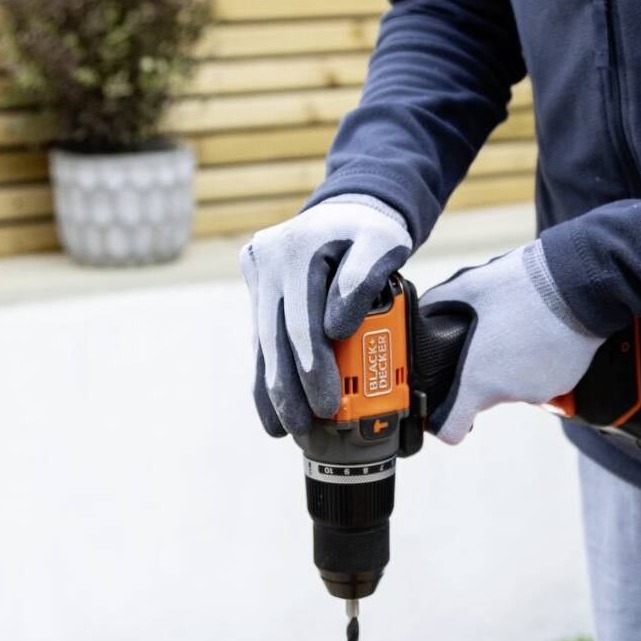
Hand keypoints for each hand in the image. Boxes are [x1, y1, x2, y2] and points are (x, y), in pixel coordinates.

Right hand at [240, 195, 411, 437]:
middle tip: (306, 427)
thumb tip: (336, 329)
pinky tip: (271, 408)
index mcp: (298, 249)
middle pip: (277, 337)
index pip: (303, 321)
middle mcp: (268, 260)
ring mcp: (257, 274)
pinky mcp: (256, 287)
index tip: (330, 403)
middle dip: (290, 389)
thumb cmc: (372, 232)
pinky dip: (267, 373)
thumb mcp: (383, 243)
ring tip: (283, 429)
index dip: (314, 367)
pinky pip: (261, 337)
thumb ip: (364, 279)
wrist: (348, 211)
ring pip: (263, 341)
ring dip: (272, 388)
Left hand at [419, 241, 602, 446]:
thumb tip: (422, 309)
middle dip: (482, 372)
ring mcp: (539, 391)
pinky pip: (541, 378)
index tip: (442, 407)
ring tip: (518, 328)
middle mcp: (509, 393)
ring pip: (514, 385)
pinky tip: (539, 333)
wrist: (579, 284)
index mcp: (480, 379)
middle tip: (487, 338)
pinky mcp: (564, 383)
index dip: (443, 422)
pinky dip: (537, 362)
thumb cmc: (522, 286)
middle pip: (485, 396)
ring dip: (511, 365)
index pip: (452, 429)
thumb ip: (439, 302)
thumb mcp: (470, 286)